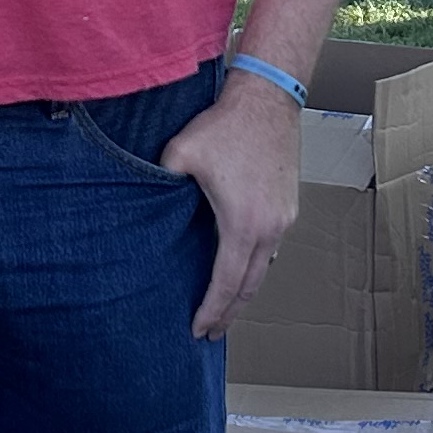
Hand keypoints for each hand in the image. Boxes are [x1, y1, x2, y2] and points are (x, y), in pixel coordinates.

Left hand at [160, 70, 303, 338]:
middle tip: (213, 332)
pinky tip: (242, 267)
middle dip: (230, 313)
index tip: (200, 330)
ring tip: (226, 306)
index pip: (226, 283)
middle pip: (250, 286)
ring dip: (245, 290)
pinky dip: (256, 264)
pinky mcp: (289, 205)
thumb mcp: (178, 155)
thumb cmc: (224, 126)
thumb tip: (143, 201)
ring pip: (264, 268)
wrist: (268, 100)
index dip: (212, 311)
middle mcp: (269, 229)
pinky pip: (272, 246)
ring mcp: (284, 218)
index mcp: (242, 225)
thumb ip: (158, 185)